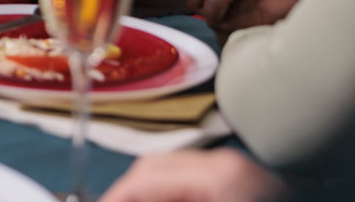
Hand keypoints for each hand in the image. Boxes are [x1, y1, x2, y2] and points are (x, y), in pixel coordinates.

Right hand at [99, 149, 286, 201]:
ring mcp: (242, 174)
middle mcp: (228, 166)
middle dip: (130, 194)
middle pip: (154, 169)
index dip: (114, 197)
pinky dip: (178, 198)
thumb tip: (116, 201)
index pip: (143, 179)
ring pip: (173, 174)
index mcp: (219, 177)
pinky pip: (197, 183)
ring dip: (152, 196)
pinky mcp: (250, 186)